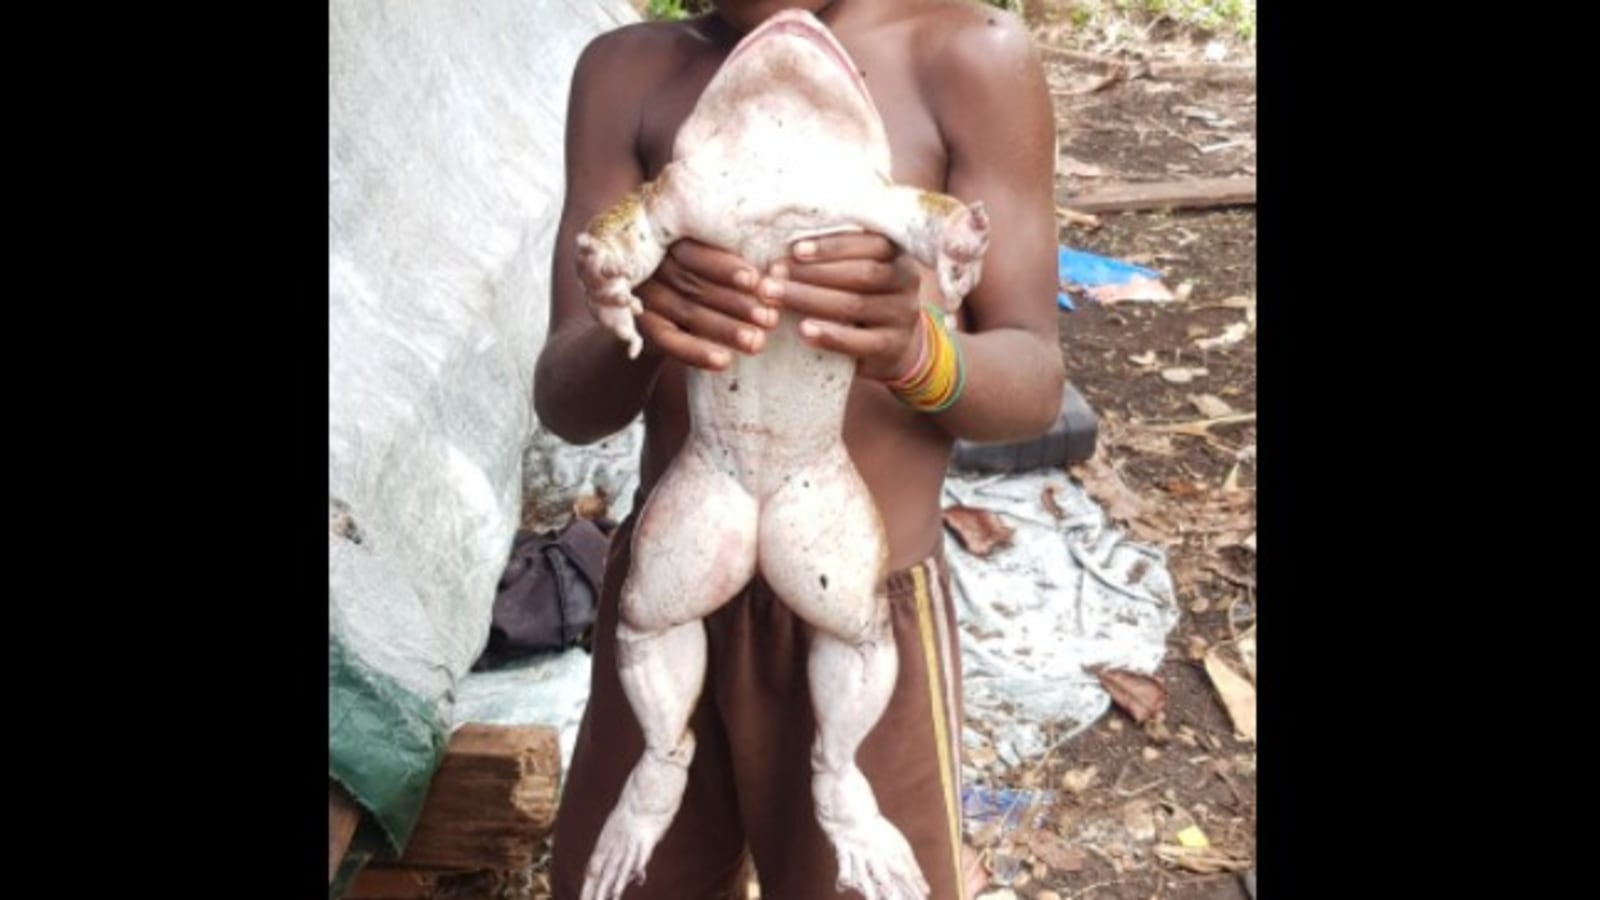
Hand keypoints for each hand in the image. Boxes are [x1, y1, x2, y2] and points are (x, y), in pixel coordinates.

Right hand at [633, 239, 778, 370]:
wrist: (658, 313)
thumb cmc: (703, 279)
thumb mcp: (710, 264)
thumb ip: (735, 265)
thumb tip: (779, 273)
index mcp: (671, 241)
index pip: (696, 252)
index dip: (726, 268)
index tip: (757, 282)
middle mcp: (653, 265)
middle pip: (695, 284)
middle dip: (736, 303)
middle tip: (770, 319)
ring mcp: (644, 295)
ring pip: (687, 311)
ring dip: (724, 328)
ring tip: (756, 342)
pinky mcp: (641, 326)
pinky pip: (669, 340)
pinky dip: (696, 352)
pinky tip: (724, 361)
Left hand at [764, 233, 924, 382]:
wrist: (893, 345)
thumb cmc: (862, 295)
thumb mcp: (857, 270)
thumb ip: (834, 257)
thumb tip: (783, 244)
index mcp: (897, 253)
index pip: (869, 243)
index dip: (832, 246)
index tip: (795, 249)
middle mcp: (906, 281)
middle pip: (862, 274)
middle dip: (813, 272)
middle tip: (774, 273)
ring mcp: (903, 316)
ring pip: (856, 305)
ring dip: (811, 300)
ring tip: (775, 298)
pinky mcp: (892, 347)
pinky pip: (860, 342)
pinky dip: (831, 336)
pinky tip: (804, 331)